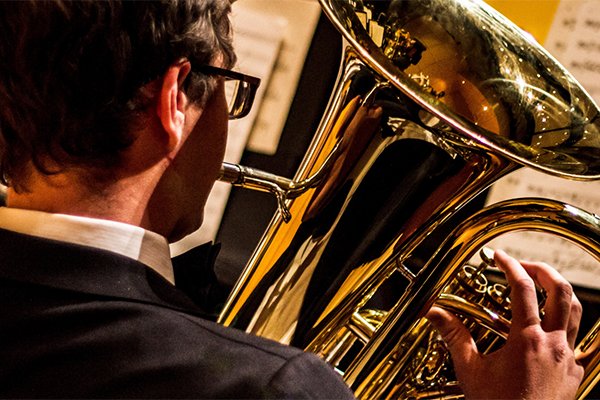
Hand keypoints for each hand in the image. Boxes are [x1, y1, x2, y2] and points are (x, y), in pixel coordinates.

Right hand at [426, 249, 583, 399]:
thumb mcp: (470, 370)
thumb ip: (454, 336)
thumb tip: (434, 313)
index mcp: (527, 340)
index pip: (521, 289)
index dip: (510, 265)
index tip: (498, 256)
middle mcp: (553, 344)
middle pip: (560, 291)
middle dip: (542, 270)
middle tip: (523, 265)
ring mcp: (568, 358)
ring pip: (577, 311)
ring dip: (559, 292)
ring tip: (541, 286)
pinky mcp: (575, 373)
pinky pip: (577, 340)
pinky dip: (563, 325)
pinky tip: (547, 330)